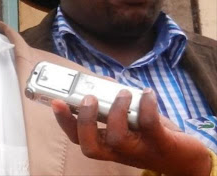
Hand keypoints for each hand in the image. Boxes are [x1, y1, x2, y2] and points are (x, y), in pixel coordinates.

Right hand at [51, 88, 211, 175]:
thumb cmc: (149, 135)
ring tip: (122, 92)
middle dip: (85, 120)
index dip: (64, 121)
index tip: (56, 101)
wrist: (183, 159)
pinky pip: (149, 125)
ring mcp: (137, 150)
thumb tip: (102, 80)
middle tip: (88, 98)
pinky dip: (146, 105)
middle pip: (90, 145)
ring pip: (117, 136)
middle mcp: (117, 151)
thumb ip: (112, 103)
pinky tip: (147, 92)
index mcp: (105, 144)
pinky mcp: (160, 144)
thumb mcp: (127, 121)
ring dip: (117, 109)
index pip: (77, 137)